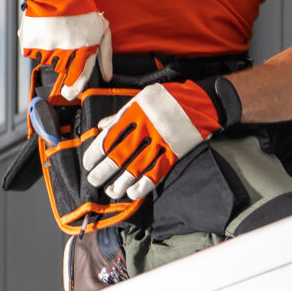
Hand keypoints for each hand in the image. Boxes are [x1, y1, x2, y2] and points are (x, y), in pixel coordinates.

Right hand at [17, 0, 110, 100]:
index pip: (79, 79)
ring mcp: (46, 48)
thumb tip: (107, 76)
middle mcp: (65, 52)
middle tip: (64, 55)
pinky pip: (33, 54)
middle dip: (63, 69)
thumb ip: (105, 55)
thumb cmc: (82, 10)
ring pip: (48, 63)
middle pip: (63, 73)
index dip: (74, 90)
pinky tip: (46, 34)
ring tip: (57, 37)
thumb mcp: (103, 30)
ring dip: (51, 55)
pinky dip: (38, 47)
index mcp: (84, 50)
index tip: (70, 94)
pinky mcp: (31, 42)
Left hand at [81, 79, 233, 200]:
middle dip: (104, 171)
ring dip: (121, 182)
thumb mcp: (142, 98)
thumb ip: (121, 114)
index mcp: (135, 113)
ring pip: (136, 167)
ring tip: (111, 191)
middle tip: (94, 180)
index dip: (95, 153)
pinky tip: (133, 193)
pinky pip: (157, 172)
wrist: (203, 101)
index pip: (109, 137)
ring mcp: (162, 142)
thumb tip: (101, 126)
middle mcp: (147, 128)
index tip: (88, 163)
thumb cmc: (170, 98)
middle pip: (119, 155)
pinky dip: (144, 185)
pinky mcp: (176, 152)